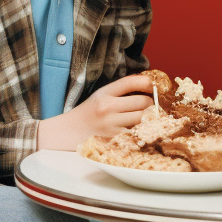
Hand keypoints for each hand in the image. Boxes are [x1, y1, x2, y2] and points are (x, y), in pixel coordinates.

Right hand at [38, 75, 153, 150]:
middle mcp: (108, 107)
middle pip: (143, 101)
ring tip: (144, 118)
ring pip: (143, 118)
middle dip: (150, 104)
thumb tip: (147, 87)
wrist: (68, 132)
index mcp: (104, 93)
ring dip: (148, 118)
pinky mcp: (114, 140)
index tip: (153, 86)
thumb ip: (120, 91)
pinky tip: (138, 130)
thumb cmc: (88, 114)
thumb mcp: (100, 96)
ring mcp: (111, 125)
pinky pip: (137, 133)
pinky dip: (141, 131)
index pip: (131, 82)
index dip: (147, 82)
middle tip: (147, 106)